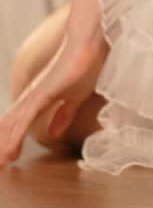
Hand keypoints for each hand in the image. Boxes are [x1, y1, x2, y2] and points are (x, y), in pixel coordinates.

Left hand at [0, 33, 105, 165]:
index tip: (3, 163)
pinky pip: (24, 121)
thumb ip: (63, 114)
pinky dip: (14, 138)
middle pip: (7, 129)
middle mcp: (29, 99)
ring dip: (2, 148)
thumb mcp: (74, 98)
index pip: (16, 126)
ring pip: (11, 128)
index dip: (8, 143)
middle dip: (0, 147)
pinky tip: (9, 153)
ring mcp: (33, 97)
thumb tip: (53, 132)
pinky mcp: (41, 95)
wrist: (89, 44)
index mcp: (36, 101)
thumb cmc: (84, 68)